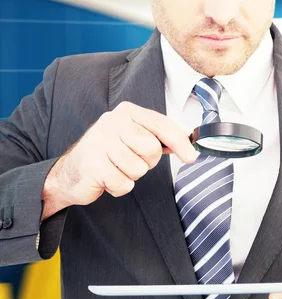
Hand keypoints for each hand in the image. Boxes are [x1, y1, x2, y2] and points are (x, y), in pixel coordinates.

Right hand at [42, 101, 197, 211]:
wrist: (71, 173)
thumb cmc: (109, 154)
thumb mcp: (133, 137)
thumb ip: (159, 135)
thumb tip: (189, 138)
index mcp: (127, 112)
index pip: (162, 124)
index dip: (180, 142)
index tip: (192, 157)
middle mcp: (112, 122)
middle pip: (152, 149)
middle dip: (146, 162)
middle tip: (129, 160)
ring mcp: (100, 142)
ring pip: (138, 169)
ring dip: (131, 176)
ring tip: (116, 169)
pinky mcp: (92, 164)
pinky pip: (124, 184)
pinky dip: (119, 187)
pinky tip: (106, 179)